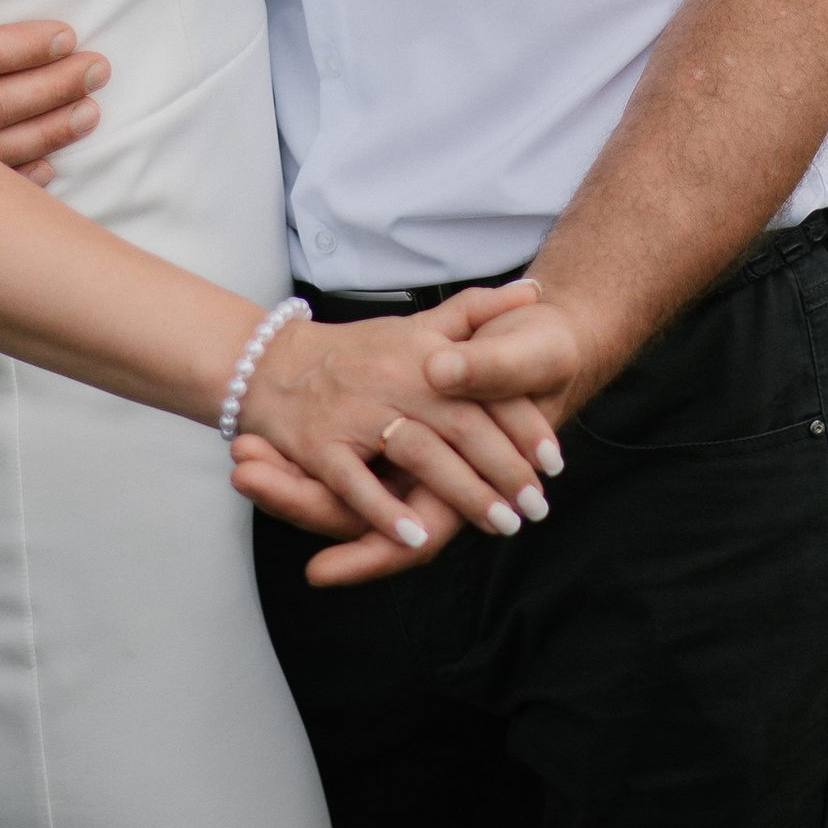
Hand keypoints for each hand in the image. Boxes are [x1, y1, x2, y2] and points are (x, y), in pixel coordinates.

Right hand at [233, 288, 564, 565]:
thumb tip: (532, 292)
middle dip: (504, 470)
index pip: (484, 391)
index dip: (522, 427)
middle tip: (536, 507)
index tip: (554, 462)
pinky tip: (416, 535)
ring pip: (419, 454)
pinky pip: (355, 482)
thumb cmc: (359, 353)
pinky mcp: (320, 445)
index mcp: (421, 353)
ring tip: (501, 523)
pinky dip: (383, 510)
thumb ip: (474, 313)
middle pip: (461, 426)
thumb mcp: (417, 325)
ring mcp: (355, 413)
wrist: (274, 364)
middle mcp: (393, 380)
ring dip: (463, 493)